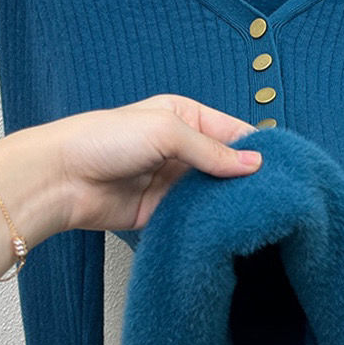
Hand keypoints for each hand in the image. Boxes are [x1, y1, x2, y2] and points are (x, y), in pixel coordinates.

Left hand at [44, 94, 262, 233]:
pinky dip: (210, 222)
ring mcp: (172, 181)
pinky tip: (228, 228)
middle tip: (276, 195)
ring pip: (214, 193)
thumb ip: (211, 150)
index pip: (232, 131)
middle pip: (226, 164)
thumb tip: (254, 164)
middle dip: (246, 178)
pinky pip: (195, 217)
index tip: (283, 167)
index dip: (257, 147)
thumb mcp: (166, 131)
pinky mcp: (162, 211)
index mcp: (184, 117)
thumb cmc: (104, 139)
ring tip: (259, 214)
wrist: (60, 179)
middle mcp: (181, 148)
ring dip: (229, 202)